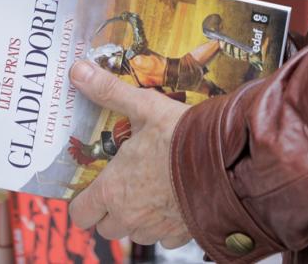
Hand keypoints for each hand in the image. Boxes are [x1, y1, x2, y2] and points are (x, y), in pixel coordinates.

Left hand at [68, 61, 192, 247]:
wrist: (230, 159)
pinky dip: (167, 223)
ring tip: (152, 189)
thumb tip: (78, 71)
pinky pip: (166, 237)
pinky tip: (176, 197)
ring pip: (136, 233)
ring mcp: (158, 228)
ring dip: (138, 218)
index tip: (93, 184)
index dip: (84, 200)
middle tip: (124, 183)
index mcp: (113, 189)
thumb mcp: (144, 106)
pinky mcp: (183, 234)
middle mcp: (131, 216)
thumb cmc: (184, 135)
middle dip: (111, 210)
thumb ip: (109, 92)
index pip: (81, 213)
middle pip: (106, 228)